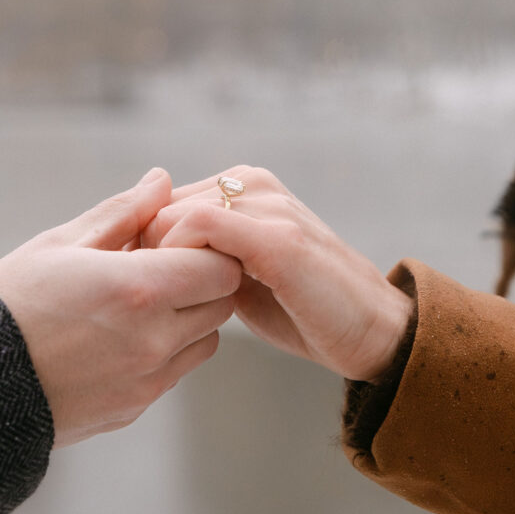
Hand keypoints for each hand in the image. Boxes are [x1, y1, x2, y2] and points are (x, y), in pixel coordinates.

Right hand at [0, 168, 240, 446]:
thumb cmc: (12, 298)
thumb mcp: (63, 242)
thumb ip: (124, 211)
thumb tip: (163, 180)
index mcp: (139, 290)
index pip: (221, 267)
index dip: (207, 248)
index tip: (176, 240)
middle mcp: (153, 339)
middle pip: (222, 303)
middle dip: (202, 280)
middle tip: (160, 266)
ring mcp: (146, 380)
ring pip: (206, 340)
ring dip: (189, 317)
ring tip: (139, 303)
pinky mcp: (134, 407)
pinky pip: (174, 372)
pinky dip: (165, 350)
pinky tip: (120, 336)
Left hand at [144, 166, 412, 383]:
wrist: (370, 330)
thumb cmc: (300, 307)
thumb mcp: (239, 272)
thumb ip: (202, 251)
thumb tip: (144, 252)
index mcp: (245, 185)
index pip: (162, 202)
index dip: (144, 247)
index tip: (146, 291)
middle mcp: (254, 183)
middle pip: (160, 207)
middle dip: (149, 256)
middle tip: (161, 304)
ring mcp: (268, 205)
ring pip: (173, 214)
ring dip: (163, 264)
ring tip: (179, 307)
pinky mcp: (277, 237)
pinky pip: (201, 226)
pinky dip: (182, 261)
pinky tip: (195, 300)